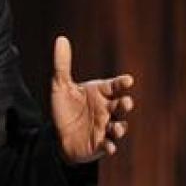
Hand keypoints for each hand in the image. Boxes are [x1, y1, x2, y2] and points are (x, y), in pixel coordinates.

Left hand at [50, 36, 134, 163]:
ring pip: (118, 127)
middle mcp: (106, 110)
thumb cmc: (65, 108)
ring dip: (120, 128)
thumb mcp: (60, 85)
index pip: (114, 86)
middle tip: (125, 102)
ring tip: (117, 128)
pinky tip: (109, 146)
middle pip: (120, 106)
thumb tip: (61, 39)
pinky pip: (108, 145)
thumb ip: (62, 64)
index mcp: (100, 93)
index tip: (128, 81)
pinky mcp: (100, 144)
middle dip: (125, 104)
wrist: (58, 135)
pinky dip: (110, 146)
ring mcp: (105, 128)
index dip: (122, 83)